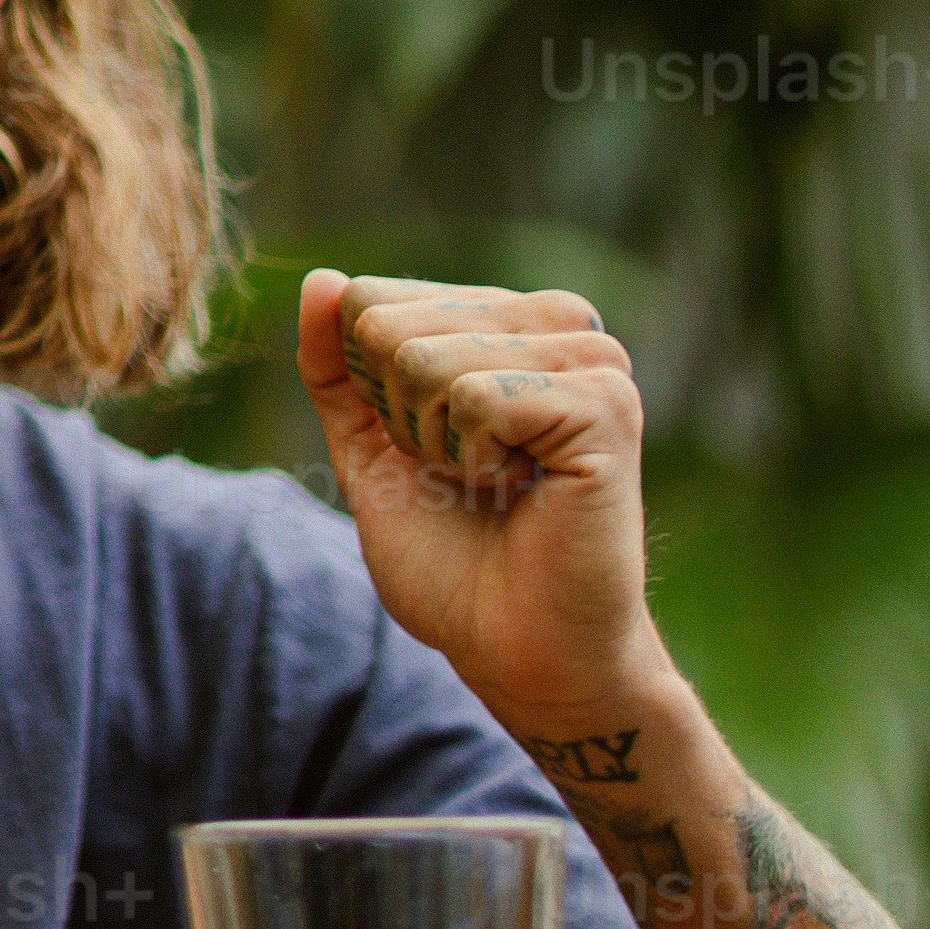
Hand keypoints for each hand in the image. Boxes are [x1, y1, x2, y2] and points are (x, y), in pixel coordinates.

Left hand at [295, 266, 672, 744]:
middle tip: (469, 476)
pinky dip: (477, 458)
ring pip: (428, 359)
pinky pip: (480, 398)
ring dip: (438, 441)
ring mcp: (591, 359)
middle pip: (390, 325)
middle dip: (402, 418)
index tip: (434, 450)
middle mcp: (558, 324)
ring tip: (499, 482)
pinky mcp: (608, 404)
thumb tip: (321, 280)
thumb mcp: (370, 449)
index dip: (373, 393)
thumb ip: (336, 367)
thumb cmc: (453, 557)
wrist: (518, 648)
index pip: (372, 299)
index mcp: (507, 320)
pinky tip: (526, 488)